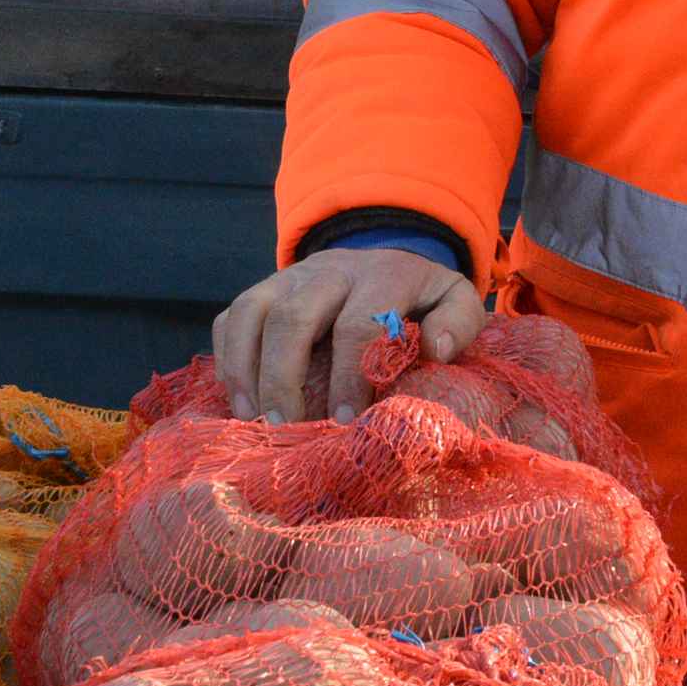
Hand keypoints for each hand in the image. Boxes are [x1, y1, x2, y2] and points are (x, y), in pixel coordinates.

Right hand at [211, 248, 485, 425]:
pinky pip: (230, 318)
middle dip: (285, 375)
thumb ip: (459, 321)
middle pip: (294, 314)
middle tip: (286, 426)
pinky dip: (227, 358)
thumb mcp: (454, 300)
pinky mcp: (263, 292)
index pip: (359, 322)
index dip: (350, 374)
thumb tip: (437, 349)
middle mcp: (331, 270)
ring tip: (254, 418)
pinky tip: (238, 400)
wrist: (387, 259)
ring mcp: (289, 278)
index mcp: (384, 274)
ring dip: (247, 368)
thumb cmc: (421, 300)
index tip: (346, 420)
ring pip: (252, 311)